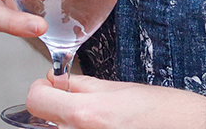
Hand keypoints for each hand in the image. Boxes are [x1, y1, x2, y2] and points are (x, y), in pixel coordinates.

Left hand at [23, 74, 205, 128]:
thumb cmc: (168, 112)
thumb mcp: (121, 89)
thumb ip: (84, 86)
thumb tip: (58, 80)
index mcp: (87, 114)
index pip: (36, 100)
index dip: (43, 88)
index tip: (53, 86)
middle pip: (45, 122)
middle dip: (57, 109)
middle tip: (78, 103)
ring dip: (73, 123)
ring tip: (101, 119)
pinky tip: (108, 128)